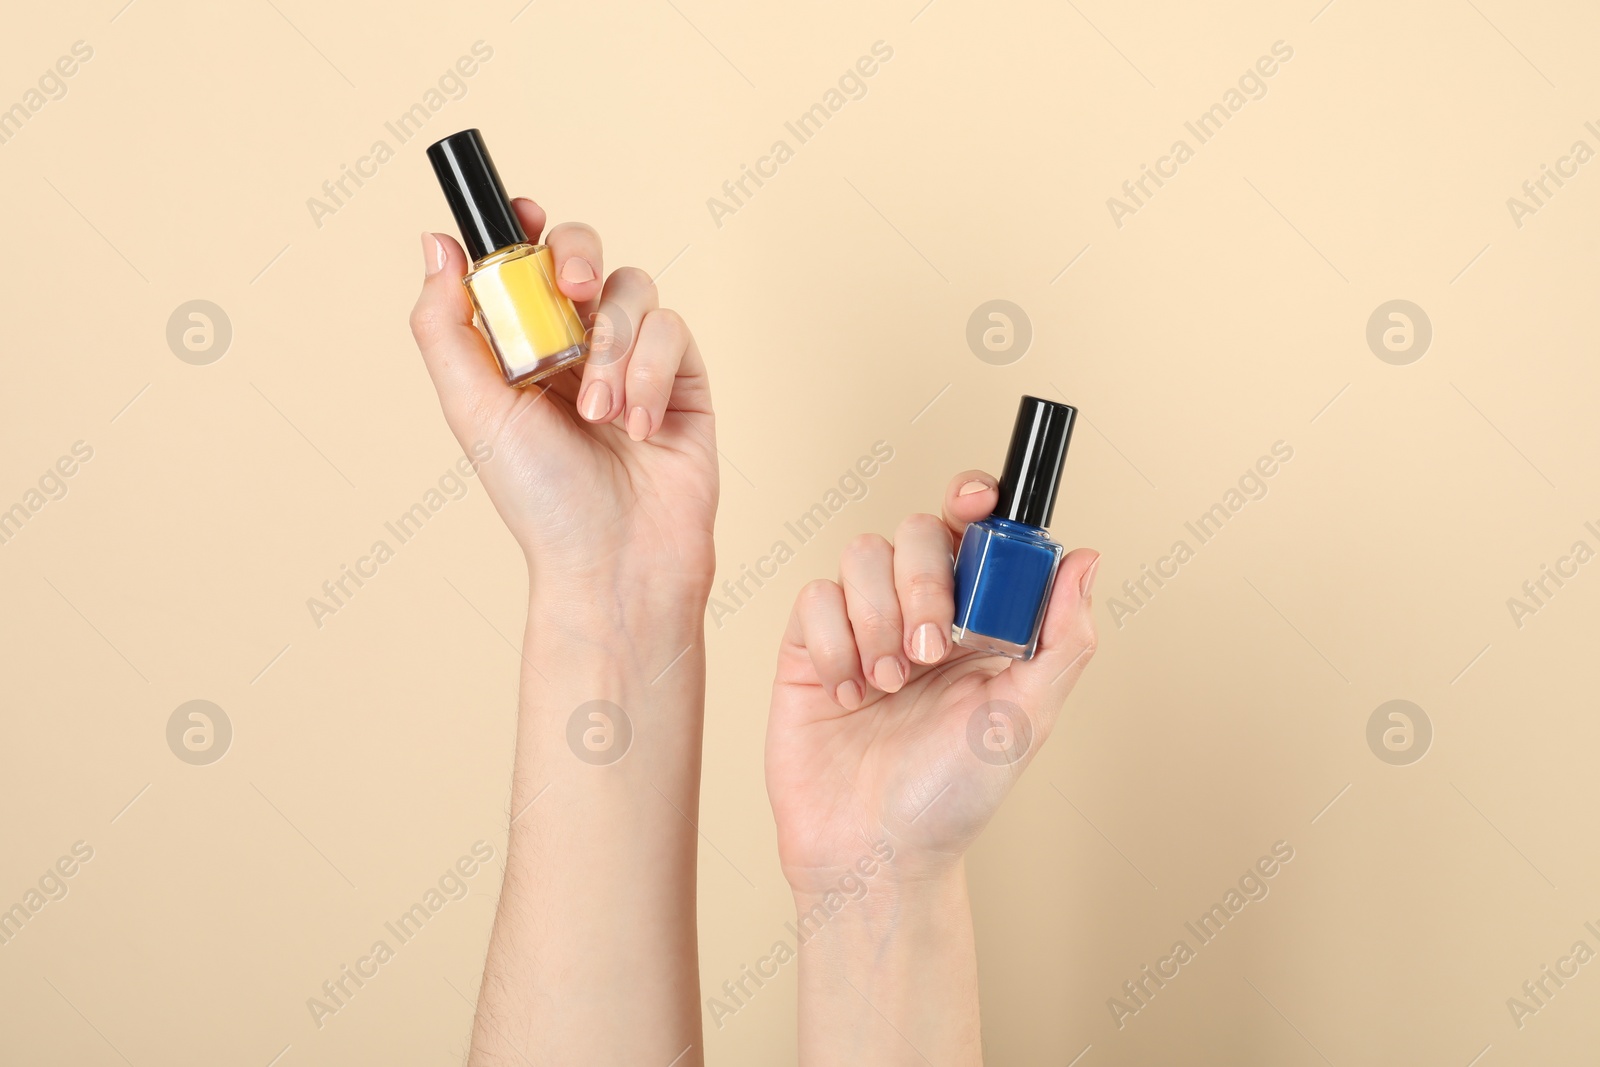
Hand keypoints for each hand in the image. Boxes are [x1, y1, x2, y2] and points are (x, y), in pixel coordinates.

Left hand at [409, 197, 716, 605]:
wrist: (614, 560)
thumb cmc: (541, 501)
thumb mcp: (473, 411)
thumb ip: (445, 325)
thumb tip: (436, 245)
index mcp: (521, 348)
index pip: (524, 263)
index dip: (524, 229)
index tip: (522, 216)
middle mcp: (578, 347)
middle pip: (583, 254)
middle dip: (578, 258)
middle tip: (572, 292)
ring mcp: (633, 360)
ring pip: (632, 290)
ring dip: (614, 346)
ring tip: (600, 414)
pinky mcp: (682, 379)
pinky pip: (673, 331)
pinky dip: (650, 375)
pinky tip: (637, 427)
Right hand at [766, 470, 1098, 893]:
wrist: (876, 854)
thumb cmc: (953, 798)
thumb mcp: (1026, 719)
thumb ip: (1062, 638)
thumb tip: (1086, 562)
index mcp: (977, 621)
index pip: (974, 532)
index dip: (972, 500)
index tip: (976, 501)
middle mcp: (919, 614)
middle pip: (915, 532)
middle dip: (924, 584)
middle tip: (933, 651)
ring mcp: (862, 627)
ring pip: (860, 555)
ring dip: (878, 617)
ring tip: (889, 684)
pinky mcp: (810, 649)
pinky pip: (813, 600)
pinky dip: (834, 645)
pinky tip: (848, 695)